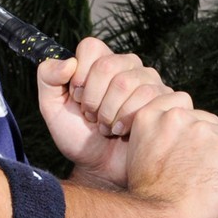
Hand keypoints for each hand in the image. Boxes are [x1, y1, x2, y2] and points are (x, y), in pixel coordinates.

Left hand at [36, 37, 178, 187]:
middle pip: (108, 65)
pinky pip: (152, 98)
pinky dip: (131, 121)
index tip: (76, 99)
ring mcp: (152, 82)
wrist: (102, 170)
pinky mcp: (169, 100)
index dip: (79, 76)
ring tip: (107, 128)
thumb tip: (69, 62)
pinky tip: (126, 132)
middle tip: (92, 118)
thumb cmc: (79, 138)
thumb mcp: (52, 109)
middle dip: (93, 100)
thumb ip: (48, 78)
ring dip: (110, 114)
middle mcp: (129, 66)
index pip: (91, 47)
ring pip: (128, 83)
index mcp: (102, 61)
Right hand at [120, 98, 217, 217]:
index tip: (185, 142)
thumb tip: (176, 143)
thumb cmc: (147, 197)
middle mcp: (177, 118)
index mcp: (151, 117)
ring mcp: (204, 131)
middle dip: (207, 142)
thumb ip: (156, 140)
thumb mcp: (137, 156)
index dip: (186, 126)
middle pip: (207, 121)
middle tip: (200, 168)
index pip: (178, 104)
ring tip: (213, 178)